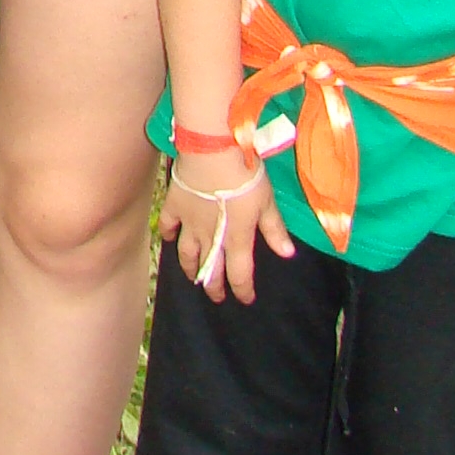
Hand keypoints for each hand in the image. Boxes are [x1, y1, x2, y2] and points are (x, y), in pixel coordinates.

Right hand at [158, 165, 292, 303]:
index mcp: (236, 239)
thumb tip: (288, 254)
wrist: (213, 155)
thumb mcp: (267, 203)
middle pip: (210, 270)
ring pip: (187, 254)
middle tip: (216, 297)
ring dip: (190, 268)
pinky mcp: (174, 206)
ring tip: (193, 276)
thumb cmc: (245, 178)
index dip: (243, 290)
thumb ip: (275, 230)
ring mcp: (189, 223)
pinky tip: (167, 239)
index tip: (246, 299)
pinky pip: (168, 226)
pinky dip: (167, 235)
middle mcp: (211, 237)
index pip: (239, 274)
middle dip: (214, 287)